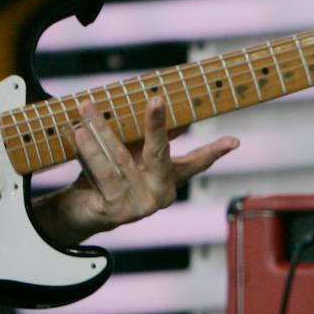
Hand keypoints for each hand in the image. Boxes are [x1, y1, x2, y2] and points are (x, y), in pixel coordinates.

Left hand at [34, 97, 238, 243]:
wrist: (80, 214)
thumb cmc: (108, 178)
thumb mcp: (131, 155)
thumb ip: (145, 136)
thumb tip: (162, 104)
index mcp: (169, 179)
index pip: (196, 162)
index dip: (215, 151)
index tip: (233, 141)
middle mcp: (161, 195)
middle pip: (158, 153)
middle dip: (156, 124)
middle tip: (156, 99)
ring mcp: (140, 205)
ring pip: (120, 159)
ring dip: (101, 130)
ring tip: (88, 109)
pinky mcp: (116, 211)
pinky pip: (101, 174)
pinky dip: (88, 151)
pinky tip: (79, 133)